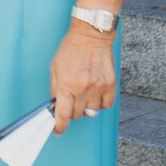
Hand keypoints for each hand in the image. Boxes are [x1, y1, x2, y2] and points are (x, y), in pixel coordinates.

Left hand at [49, 20, 115, 134]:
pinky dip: (101, 103)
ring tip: (84, 93)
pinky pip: (107, 105)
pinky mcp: (110, 84)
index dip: (60, 126)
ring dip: (86, 107)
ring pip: (92, 112)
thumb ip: (55, 88)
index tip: (58, 130)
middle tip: (71, 100)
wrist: (91, 35)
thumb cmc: (71, 49)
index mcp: (66, 85)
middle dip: (72, 110)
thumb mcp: (55, 67)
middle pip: (77, 115)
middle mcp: (82, 89)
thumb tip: (56, 105)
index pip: (63, 114)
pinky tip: (96, 93)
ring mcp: (98, 87)